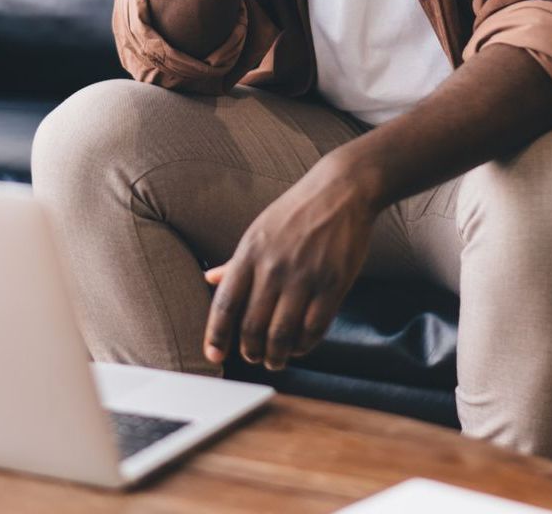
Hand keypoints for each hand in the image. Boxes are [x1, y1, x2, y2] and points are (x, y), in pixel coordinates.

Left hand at [200, 162, 376, 371]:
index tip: (214, 356)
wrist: (342, 190)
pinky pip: (314, 328)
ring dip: (276, 356)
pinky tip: (300, 345)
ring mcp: (304, 276)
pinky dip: (304, 345)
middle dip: (250, 352)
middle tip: (254, 357)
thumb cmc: (297, 211)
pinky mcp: (333, 284)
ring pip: (282, 335)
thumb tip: (210, 279)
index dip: (216, 336)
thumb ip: (235, 261)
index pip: (224, 304)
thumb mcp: (259, 230)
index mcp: (250, 253)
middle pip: (252, 327)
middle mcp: (273, 267)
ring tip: (276, 360)